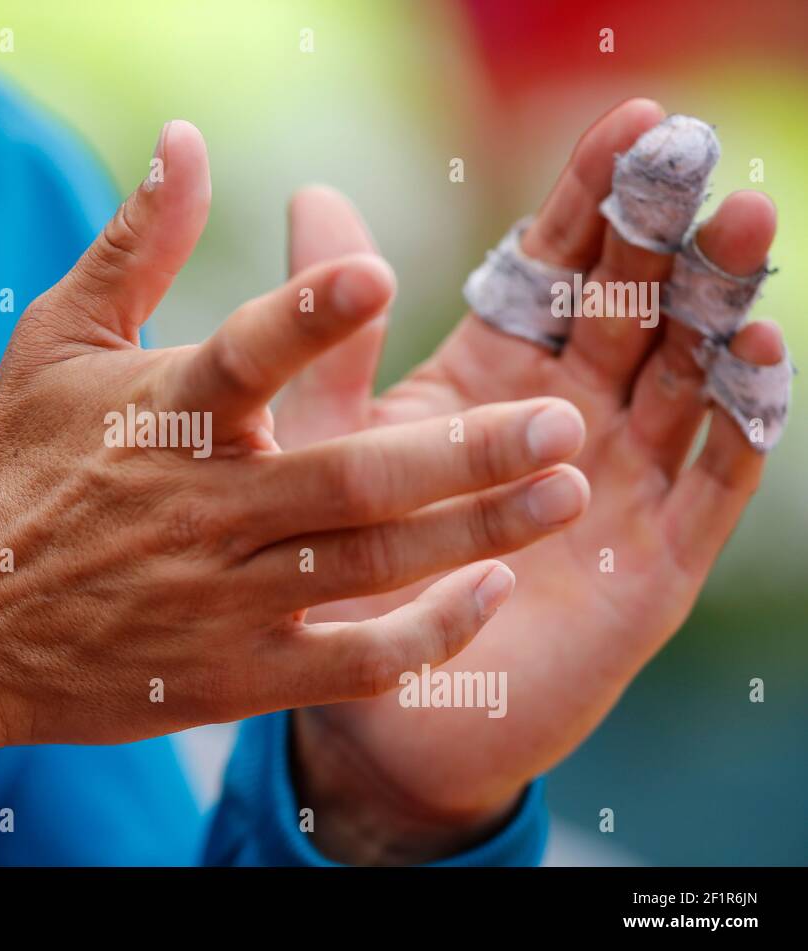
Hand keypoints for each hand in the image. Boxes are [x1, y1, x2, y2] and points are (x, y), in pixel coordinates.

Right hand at [0, 121, 589, 754]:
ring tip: (568, 493)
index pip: (239, 357)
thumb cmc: (11, 466)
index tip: (375, 273)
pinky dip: (426, 637)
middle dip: (466, 453)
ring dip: (476, 533)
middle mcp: (198, 508)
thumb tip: (186, 138)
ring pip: (369, 569)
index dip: (303, 315)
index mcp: (159, 416)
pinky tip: (490, 594)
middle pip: (350, 481)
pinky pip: (350, 663)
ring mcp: (219, 599)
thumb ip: (136, 244)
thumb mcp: (57, 341)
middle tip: (560, 421)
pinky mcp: (230, 676)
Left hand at [277, 99, 785, 862]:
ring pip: (682, 374)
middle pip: (630, 308)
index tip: (627, 122)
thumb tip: (316, 193)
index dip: (590, 198)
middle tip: (695, 161)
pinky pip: (710, 476)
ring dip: (714, 301)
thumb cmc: (351, 569)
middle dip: (663, 235)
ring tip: (740, 224)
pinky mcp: (656, 559)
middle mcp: (566, 419)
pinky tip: (753, 347)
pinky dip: (738, 414)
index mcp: (493, 378)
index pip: (554, 271)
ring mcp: (619, 484)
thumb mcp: (340, 432)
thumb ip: (332, 327)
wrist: (382, 710)